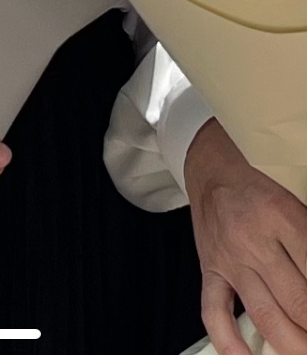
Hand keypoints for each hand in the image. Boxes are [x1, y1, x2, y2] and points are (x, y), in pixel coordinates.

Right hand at [185, 117, 306, 354]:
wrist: (211, 169)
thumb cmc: (258, 186)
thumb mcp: (296, 202)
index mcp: (281, 215)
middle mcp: (254, 240)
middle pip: (297, 301)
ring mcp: (229, 260)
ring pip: (265, 315)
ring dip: (293, 344)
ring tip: (306, 353)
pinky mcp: (209, 271)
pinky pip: (215, 314)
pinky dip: (230, 344)